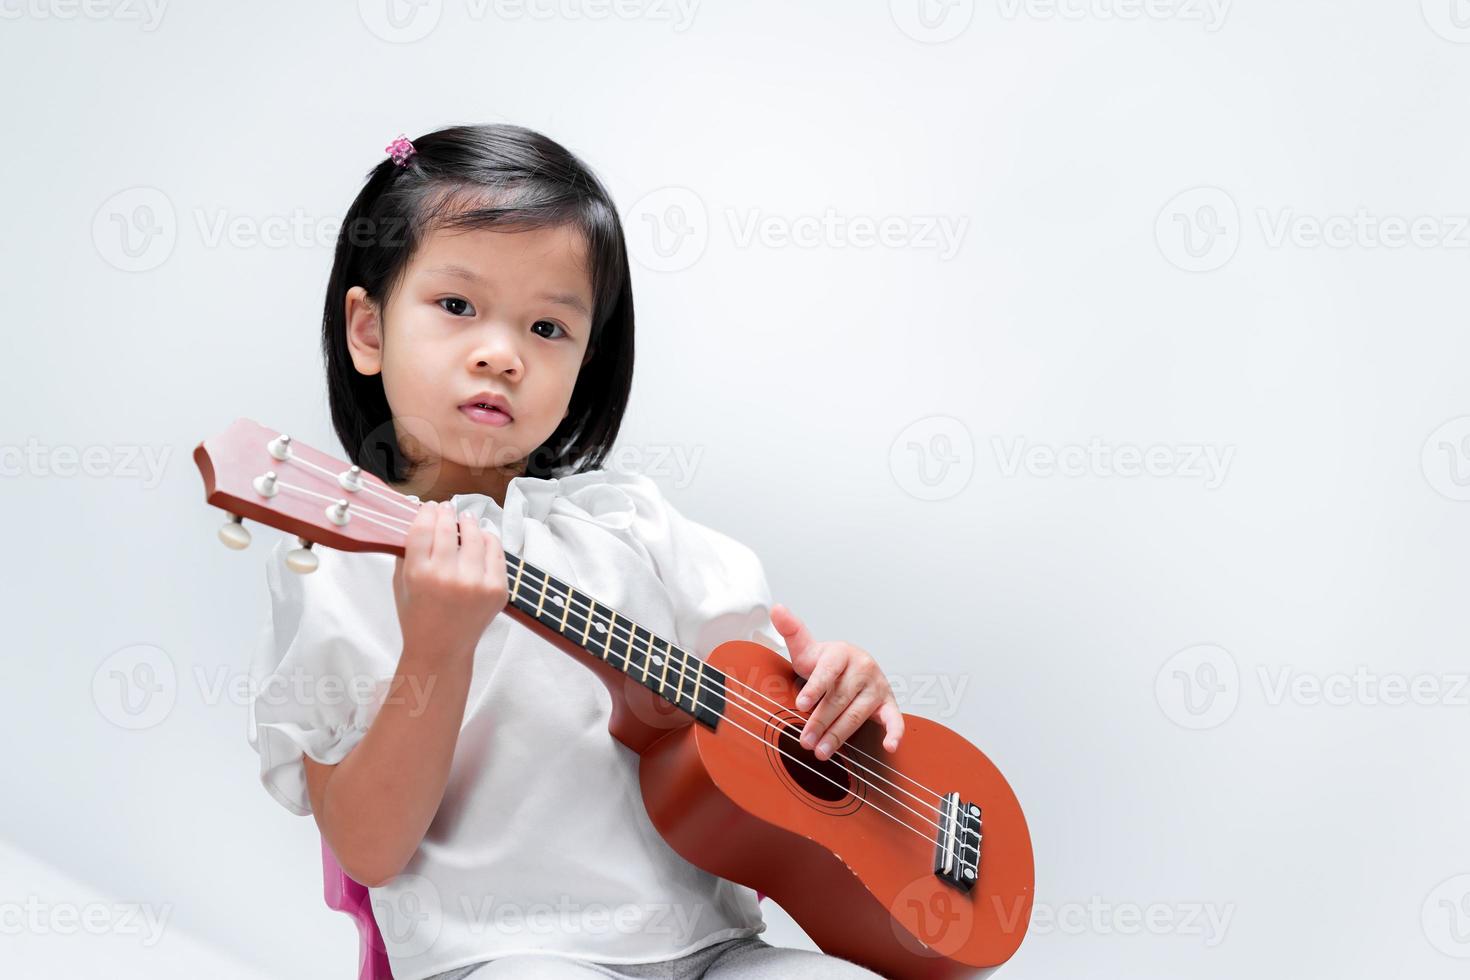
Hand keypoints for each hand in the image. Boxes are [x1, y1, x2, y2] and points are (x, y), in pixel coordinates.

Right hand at [392, 500, 507, 661]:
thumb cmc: (417, 617)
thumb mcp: (399, 584)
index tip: (429, 506)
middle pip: (449, 528)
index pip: (422, 528)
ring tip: (466, 519)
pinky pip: (496, 552)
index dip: (426, 512)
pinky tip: (482, 537)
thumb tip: (416, 518)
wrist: (441, 650)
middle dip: (447, 513)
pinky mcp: (497, 590)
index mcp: (419, 574)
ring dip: (470, 523)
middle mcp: (448, 577)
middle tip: (447, 508)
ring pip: (476, 536)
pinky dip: (489, 541)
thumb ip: (405, 551)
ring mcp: (476, 584)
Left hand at [771, 603, 903, 761]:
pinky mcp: (888, 703)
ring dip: (839, 734)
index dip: (814, 688)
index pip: (828, 672)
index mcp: (842, 653)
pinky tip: (890, 745)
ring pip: (857, 713)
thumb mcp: (808, 649)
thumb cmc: (827, 663)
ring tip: (820, 751)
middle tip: (805, 740)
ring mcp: (877, 686)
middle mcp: (863, 667)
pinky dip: (895, 732)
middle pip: (839, 698)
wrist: (853, 667)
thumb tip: (776, 609)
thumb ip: (792, 631)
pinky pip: (895, 718)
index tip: (801, 704)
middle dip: (820, 721)